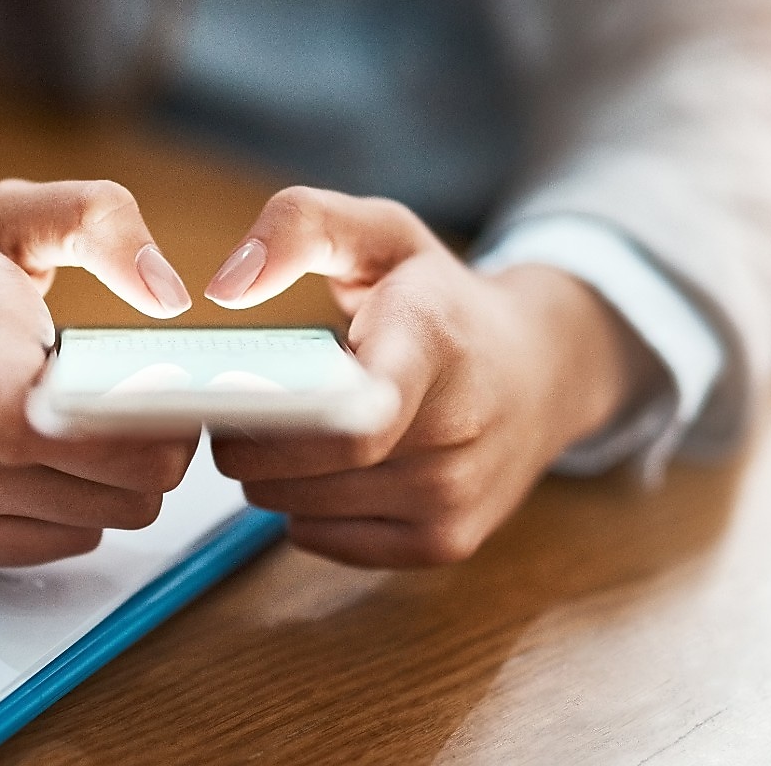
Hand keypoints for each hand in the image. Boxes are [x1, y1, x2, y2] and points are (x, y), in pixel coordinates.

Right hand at [0, 179, 197, 566]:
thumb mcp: (8, 217)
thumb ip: (97, 217)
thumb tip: (166, 294)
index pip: (24, 419)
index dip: (112, 420)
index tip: (149, 384)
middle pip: (120, 474)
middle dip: (159, 436)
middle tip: (145, 396)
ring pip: (115, 513)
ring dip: (126, 475)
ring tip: (92, 423)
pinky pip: (77, 540)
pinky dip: (85, 505)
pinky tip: (54, 461)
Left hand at [205, 187, 661, 567]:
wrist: (543, 371)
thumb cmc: (442, 301)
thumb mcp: (381, 234)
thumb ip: (300, 226)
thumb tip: (228, 286)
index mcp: (432, 344)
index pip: (358, 414)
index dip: (286, 419)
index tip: (236, 394)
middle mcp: (454, 432)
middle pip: (299, 466)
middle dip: (245, 435)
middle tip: (245, 399)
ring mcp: (452, 499)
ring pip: (294, 506)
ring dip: (270, 471)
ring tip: (299, 425)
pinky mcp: (443, 544)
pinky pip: (316, 538)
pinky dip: (301, 506)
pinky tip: (331, 465)